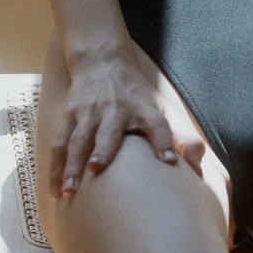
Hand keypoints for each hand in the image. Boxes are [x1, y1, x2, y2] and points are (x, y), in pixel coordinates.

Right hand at [50, 48, 205, 199]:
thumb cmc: (135, 95)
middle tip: (97, 168)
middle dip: (102, 149)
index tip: (170, 160)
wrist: (101, 61)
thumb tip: (197, 167)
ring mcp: (88, 112)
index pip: (158, 122)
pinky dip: (55, 168)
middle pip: (109, 130)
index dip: (165, 140)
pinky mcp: (68, 116)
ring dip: (72, 164)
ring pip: (77, 139)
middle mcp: (115, 109)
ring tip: (68, 190)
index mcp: (143, 108)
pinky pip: (59, 144)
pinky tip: (56, 191)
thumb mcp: (160, 108)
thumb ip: (180, 137)